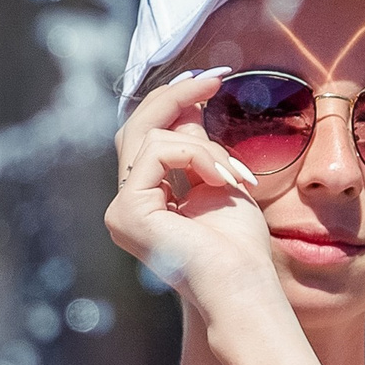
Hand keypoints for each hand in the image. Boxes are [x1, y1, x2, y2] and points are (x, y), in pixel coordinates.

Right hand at [105, 72, 285, 325]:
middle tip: (214, 80)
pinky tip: (221, 181)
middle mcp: (127, 204)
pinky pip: (156, 152)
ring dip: (203, 146)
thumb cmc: (239, 244)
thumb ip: (195, 143)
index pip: (147, 136)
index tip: (209, 81)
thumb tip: (186, 101)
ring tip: (233, 175)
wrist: (243, 283)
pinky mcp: (126, 212)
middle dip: (175, 97)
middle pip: (136, 127)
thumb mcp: (216, 177)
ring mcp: (122, 210)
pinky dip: (196, 156)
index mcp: (147, 198)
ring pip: (151, 137)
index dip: (172, 103)